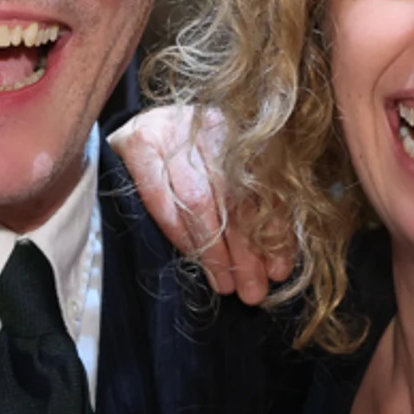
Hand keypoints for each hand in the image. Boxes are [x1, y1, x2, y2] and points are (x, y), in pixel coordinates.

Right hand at [109, 105, 290, 304]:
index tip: (278, 271)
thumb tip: (276, 265)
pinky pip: (161, 198)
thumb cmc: (190, 163)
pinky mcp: (138, 144)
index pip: (264, 185)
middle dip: (247, 249)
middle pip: (234, 195)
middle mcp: (209, 124)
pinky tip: (194, 257)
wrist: (135, 132)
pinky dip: (180, 232)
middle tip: (253, 290)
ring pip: (200, 199)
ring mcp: (171, 130)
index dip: (275, 231)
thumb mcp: (228, 176)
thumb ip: (253, 209)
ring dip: (215, 249)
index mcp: (242, 128)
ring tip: (227, 283)